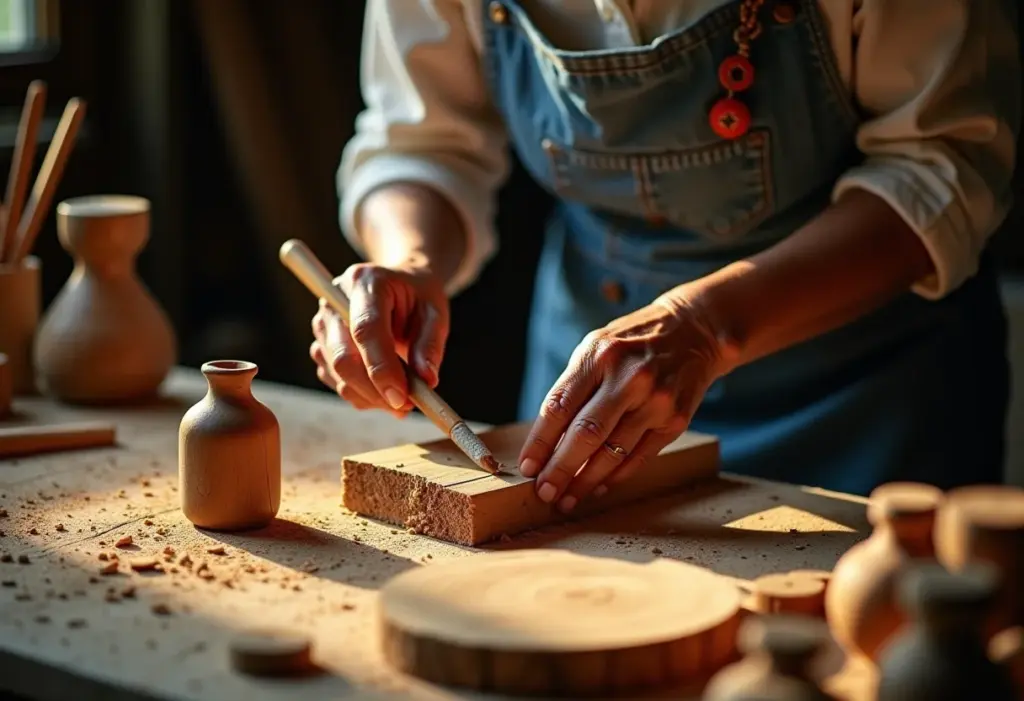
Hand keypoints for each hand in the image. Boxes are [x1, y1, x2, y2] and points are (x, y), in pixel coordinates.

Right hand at [310, 262, 449, 417]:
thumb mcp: (435, 313)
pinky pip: (336, 381)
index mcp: (366, 282)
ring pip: (338, 375)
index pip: (365, 330)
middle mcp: (334, 300)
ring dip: (371, 397)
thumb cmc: (418, 297)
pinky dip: (362, 395)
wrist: (400, 286)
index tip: (402, 397)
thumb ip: (430, 344)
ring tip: (403, 396)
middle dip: (374, 390)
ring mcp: (323, 324)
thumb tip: (426, 380)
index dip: (381, 368)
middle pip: (343, 357)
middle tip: (406, 405)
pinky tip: (385, 389)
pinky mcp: (321, 345)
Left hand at [517, 293, 732, 512]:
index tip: (527, 468)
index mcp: (599, 355)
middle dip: (560, 469)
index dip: (539, 443)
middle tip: (545, 493)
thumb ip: (573, 388)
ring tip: (568, 498)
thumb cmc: (631, 345)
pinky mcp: (676, 420)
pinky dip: (616, 476)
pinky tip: (598, 486)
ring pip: (613, 452)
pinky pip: (639, 457)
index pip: (559, 407)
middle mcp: (628, 378)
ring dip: (586, 481)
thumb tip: (546, 443)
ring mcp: (656, 400)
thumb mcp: (597, 348)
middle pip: (585, 434)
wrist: (693, 331)